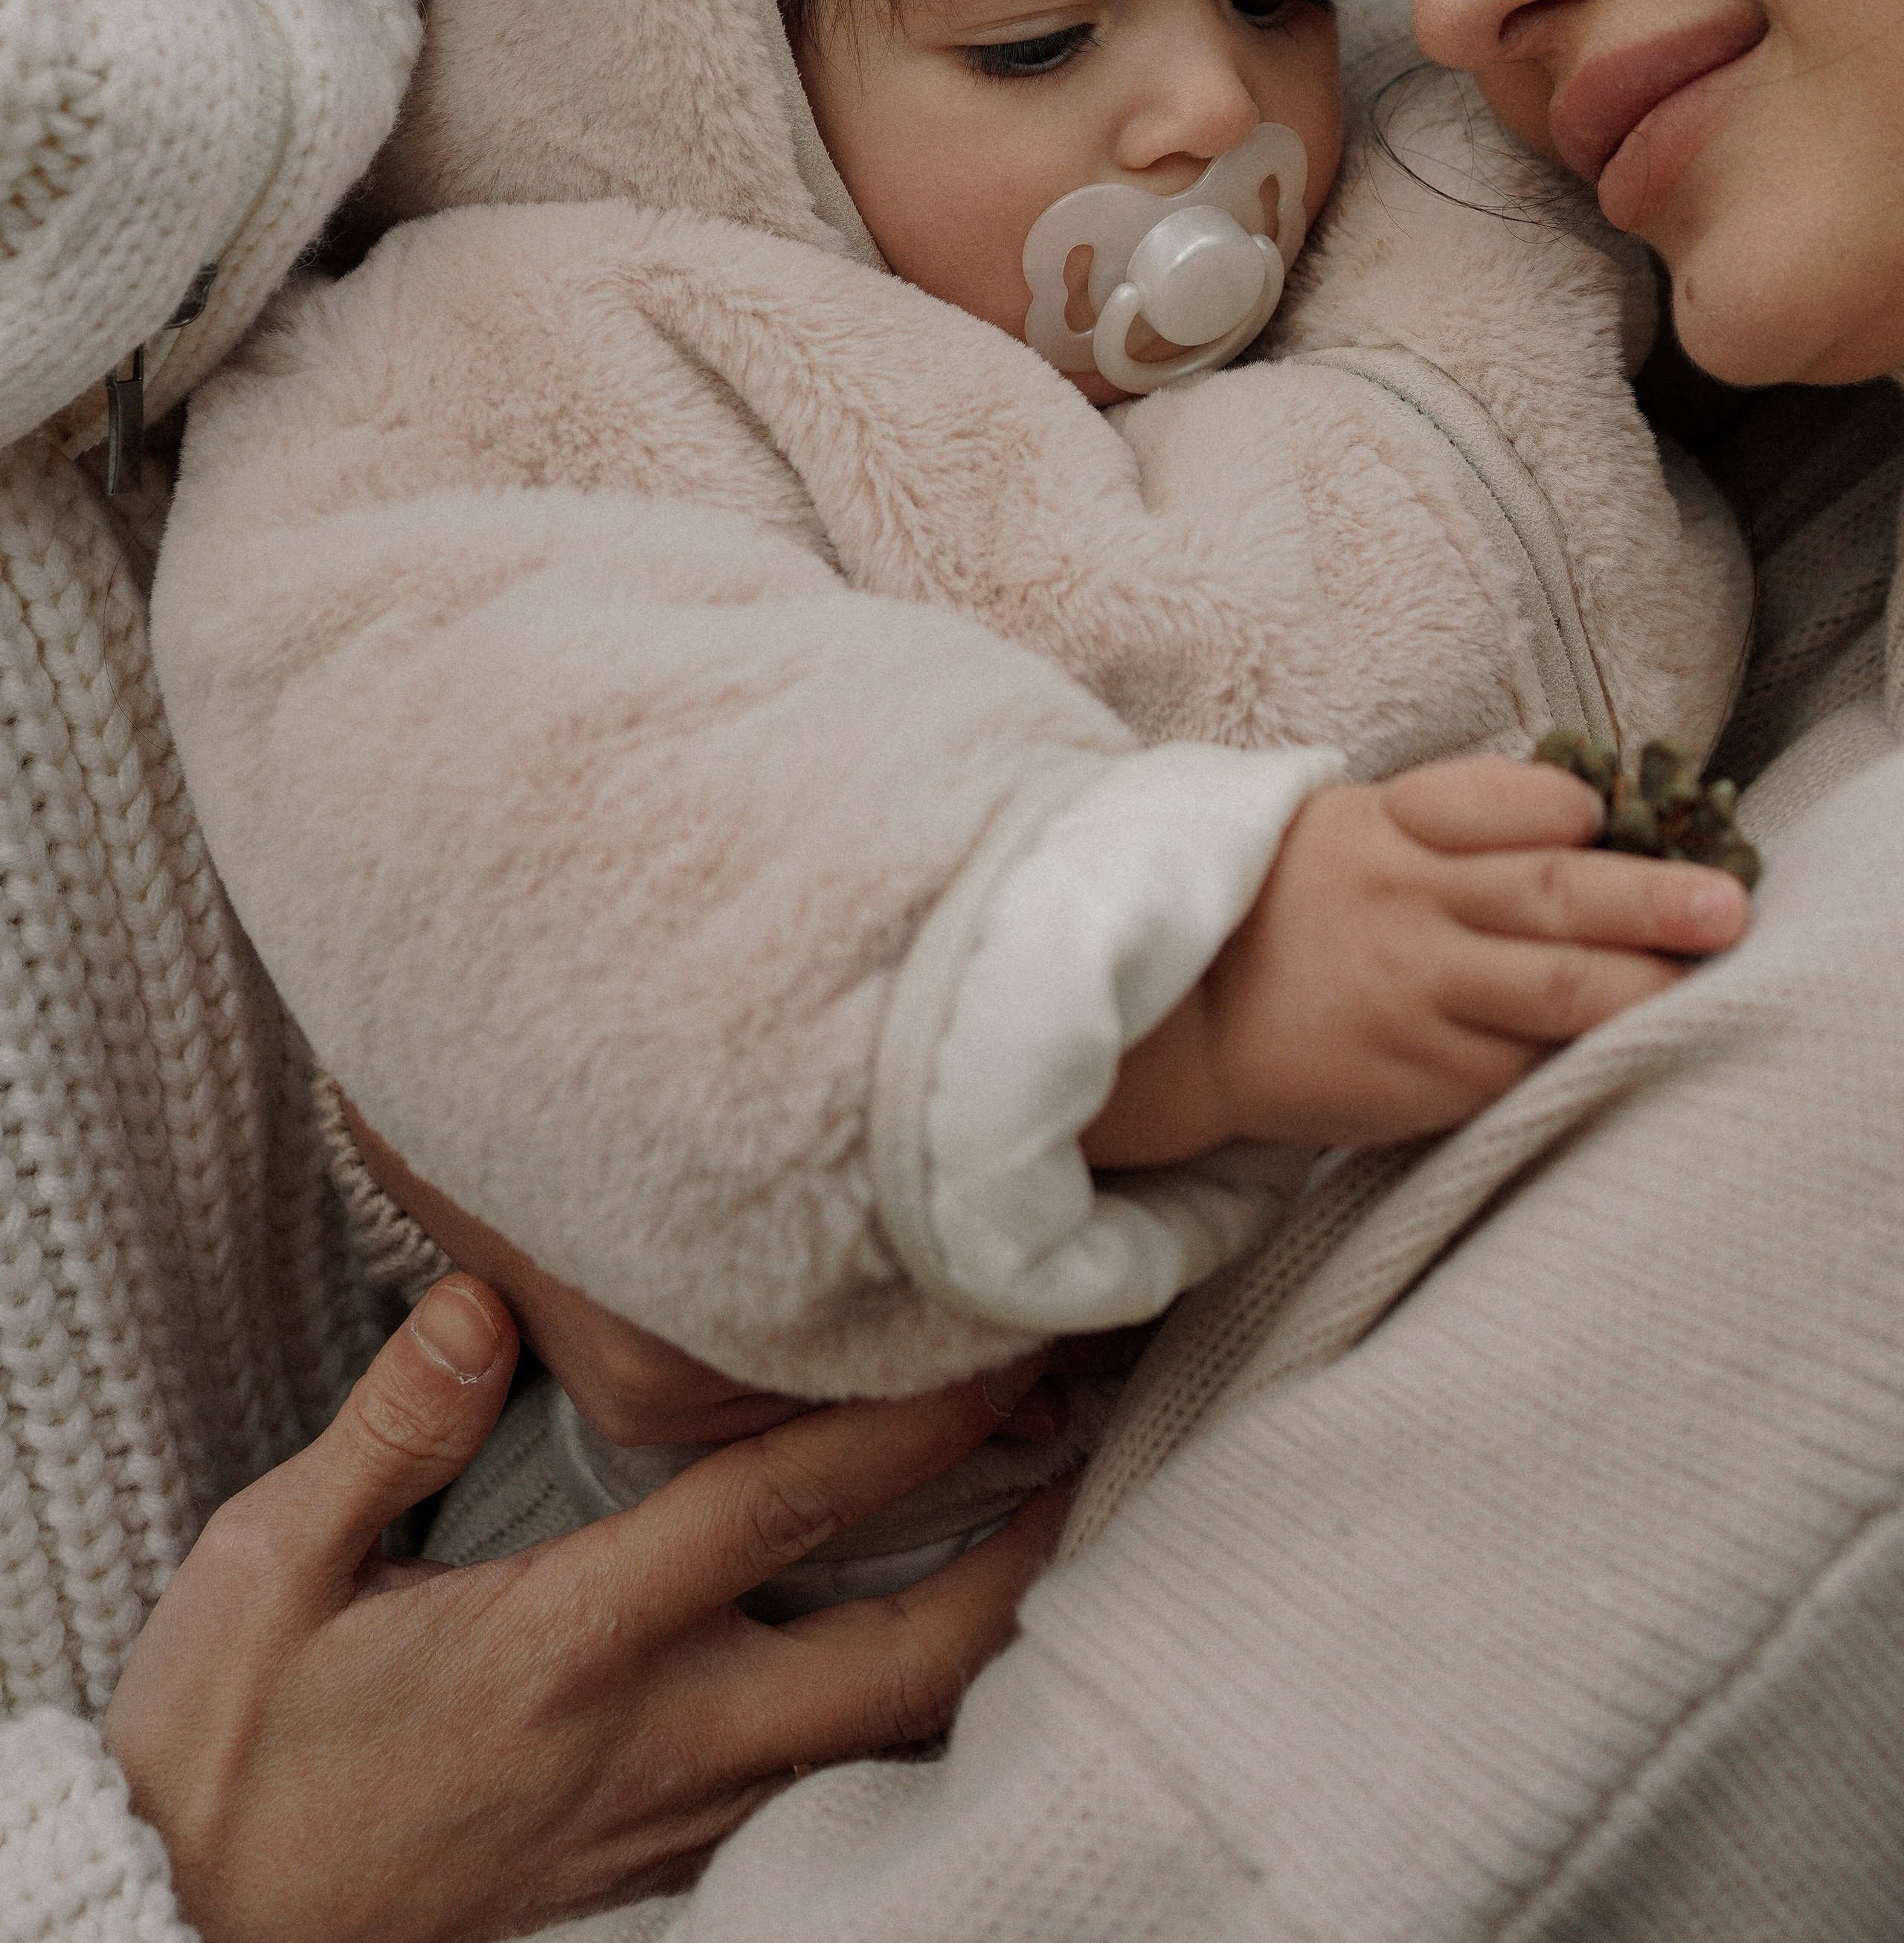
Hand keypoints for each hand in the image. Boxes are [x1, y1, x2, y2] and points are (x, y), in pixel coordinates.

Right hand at [104, 1277, 1066, 1942]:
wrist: (191, 1939)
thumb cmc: (226, 1749)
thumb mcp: (266, 1570)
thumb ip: (392, 1427)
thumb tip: (482, 1296)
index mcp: (567, 1645)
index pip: (780, 1509)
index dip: (910, 1421)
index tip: (1004, 1340)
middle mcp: (651, 1739)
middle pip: (902, 1657)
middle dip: (1023, 1553)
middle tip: (1095, 1439)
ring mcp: (665, 1818)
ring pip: (883, 1739)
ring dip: (979, 1634)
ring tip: (1044, 1519)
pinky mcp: (649, 1865)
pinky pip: (817, 1790)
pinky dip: (894, 1715)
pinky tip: (911, 1648)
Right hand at [1083, 754, 1750, 1163]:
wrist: (1180, 1022)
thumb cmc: (1286, 909)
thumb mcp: (1346, 831)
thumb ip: (1451, 823)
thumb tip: (1585, 817)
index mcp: (1385, 829)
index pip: (1491, 802)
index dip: (1561, 805)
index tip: (1604, 812)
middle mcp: (1405, 906)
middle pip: (1549, 894)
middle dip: (1649, 899)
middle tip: (1725, 906)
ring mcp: (1414, 995)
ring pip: (1555, 989)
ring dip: (1644, 985)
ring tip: (1706, 976)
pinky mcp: (1418, 1076)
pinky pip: (1521, 1066)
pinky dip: (1581, 1055)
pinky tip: (1633, 1046)